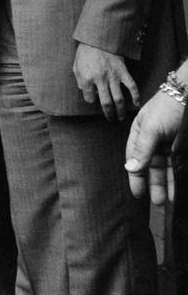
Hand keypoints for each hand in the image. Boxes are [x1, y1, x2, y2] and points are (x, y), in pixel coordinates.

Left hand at [74, 43, 139, 120]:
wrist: (98, 38)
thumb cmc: (85, 52)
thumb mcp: (76, 66)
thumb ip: (79, 80)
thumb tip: (85, 91)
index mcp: (87, 78)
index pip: (89, 97)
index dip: (90, 100)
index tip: (93, 99)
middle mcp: (100, 80)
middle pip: (106, 103)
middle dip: (108, 113)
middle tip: (111, 119)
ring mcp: (113, 77)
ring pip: (118, 98)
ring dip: (120, 110)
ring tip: (121, 117)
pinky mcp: (123, 72)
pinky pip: (131, 86)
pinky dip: (135, 96)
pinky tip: (136, 103)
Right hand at [126, 89, 183, 204]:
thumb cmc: (167, 107)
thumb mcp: (151, 128)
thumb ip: (141, 150)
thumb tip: (129, 168)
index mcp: (140, 135)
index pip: (135, 160)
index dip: (136, 177)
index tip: (138, 194)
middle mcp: (154, 142)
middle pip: (152, 168)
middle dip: (154, 185)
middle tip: (157, 203)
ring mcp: (170, 146)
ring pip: (167, 170)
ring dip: (168, 185)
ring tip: (170, 201)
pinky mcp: (183, 149)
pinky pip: (180, 166)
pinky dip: (179, 177)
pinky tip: (180, 187)